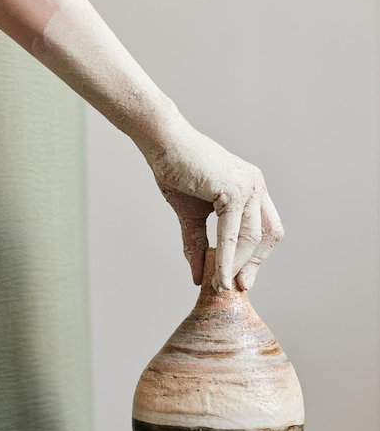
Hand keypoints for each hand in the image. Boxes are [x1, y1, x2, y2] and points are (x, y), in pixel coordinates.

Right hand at [148, 119, 283, 290]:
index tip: (241, 278)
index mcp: (251, 188)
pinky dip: (226, 257)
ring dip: (236, 266)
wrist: (162, 143)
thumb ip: (198, 245)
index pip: (265, 229)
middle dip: (253, 264)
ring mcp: (248, 186)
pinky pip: (232, 233)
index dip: (256, 256)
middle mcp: (256, 185)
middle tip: (235, 287)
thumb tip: (198, 277)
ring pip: (250, 238)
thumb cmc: (176, 172)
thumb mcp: (191, 216)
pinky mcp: (233, 190)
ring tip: (220, 286)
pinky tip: (217, 275)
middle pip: (267, 235)